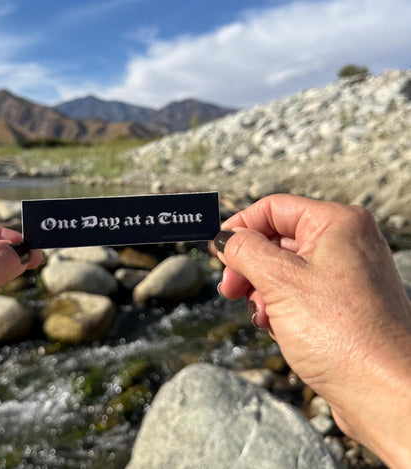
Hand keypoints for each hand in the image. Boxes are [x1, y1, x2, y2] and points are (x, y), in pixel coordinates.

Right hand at [210, 194, 410, 468]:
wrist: (388, 395)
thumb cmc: (343, 335)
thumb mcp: (279, 281)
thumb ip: (245, 250)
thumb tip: (225, 237)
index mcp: (337, 223)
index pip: (273, 208)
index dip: (240, 227)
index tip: (216, 250)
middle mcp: (346, 242)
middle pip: (277, 239)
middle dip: (249, 266)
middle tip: (230, 289)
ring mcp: (347, 273)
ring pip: (284, 268)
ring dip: (262, 291)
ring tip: (262, 316)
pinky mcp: (344, 302)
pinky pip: (299, 291)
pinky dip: (280, 306)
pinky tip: (276, 327)